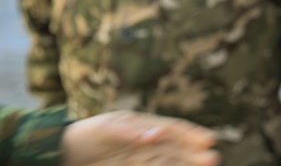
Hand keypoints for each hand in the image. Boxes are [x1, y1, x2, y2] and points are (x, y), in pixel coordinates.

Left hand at [59, 111, 219, 165]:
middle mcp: (149, 142)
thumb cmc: (88, 134)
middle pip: (176, 148)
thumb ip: (132, 130)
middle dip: (195, 153)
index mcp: (145, 125)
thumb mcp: (108, 128)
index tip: (208, 140)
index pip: (173, 129)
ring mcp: (142, 159)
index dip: (191, 134)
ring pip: (170, 162)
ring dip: (186, 164)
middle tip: (213, 159)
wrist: (62, 154)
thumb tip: (157, 133)